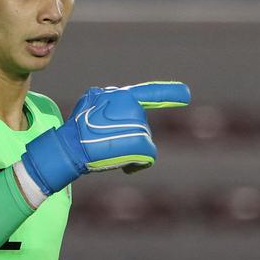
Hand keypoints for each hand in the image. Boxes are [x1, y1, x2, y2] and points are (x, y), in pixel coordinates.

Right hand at [20, 82, 189, 195]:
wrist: (72, 146)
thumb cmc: (78, 129)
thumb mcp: (91, 105)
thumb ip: (110, 105)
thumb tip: (117, 110)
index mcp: (122, 97)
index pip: (149, 93)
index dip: (170, 93)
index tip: (187, 94)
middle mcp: (133, 107)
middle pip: (141, 128)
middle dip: (129, 138)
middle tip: (106, 144)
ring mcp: (138, 125)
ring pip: (144, 143)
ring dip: (130, 151)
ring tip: (108, 152)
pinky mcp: (141, 143)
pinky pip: (148, 157)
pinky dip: (138, 164)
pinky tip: (125, 166)